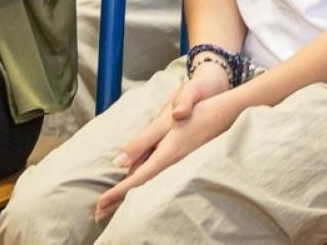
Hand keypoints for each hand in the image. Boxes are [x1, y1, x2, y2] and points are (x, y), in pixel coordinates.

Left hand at [95, 67, 233, 221]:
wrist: (228, 111)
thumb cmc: (196, 113)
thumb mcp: (165, 123)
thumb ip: (142, 142)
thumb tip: (119, 161)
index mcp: (166, 156)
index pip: (135, 181)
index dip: (116, 194)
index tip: (99, 206)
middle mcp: (173, 165)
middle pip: (141, 189)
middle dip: (119, 203)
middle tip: (98, 214)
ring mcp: (181, 165)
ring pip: (150, 185)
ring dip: (130, 196)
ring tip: (112, 206)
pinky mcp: (184, 162)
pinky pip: (160, 178)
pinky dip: (144, 187)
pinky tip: (140, 187)